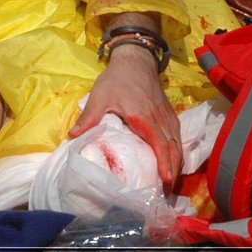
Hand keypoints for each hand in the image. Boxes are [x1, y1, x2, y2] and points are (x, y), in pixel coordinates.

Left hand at [70, 46, 181, 189]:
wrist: (135, 59)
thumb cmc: (117, 78)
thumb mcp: (100, 96)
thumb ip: (89, 117)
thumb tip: (73, 137)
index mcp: (143, 117)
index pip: (159, 143)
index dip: (164, 163)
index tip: (166, 181)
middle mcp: (159, 118)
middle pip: (172, 148)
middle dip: (173, 171)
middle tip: (167, 192)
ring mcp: (167, 116)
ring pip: (178, 143)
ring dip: (177, 163)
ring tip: (171, 183)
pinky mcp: (169, 113)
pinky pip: (177, 136)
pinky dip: (178, 151)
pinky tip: (173, 161)